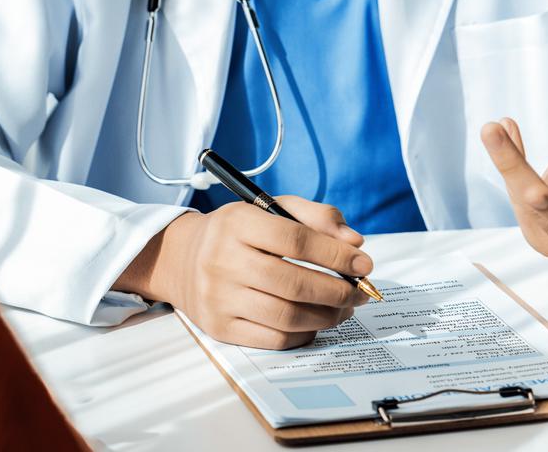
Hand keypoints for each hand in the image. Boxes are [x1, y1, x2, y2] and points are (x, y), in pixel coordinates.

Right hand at [116, 196, 371, 349]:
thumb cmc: (240, 233)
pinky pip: (273, 338)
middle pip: (294, 283)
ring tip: (344, 308)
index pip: (296, 240)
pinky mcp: (219, 327)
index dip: (336, 254)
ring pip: (287, 316)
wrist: (183, 260)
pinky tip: (316, 321)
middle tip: (359, 292)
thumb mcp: (273, 209)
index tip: (364, 263)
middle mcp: (223, 260)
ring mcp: (219, 297)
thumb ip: (318, 217)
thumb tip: (354, 243)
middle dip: (338, 291)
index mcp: (238, 223)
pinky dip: (304, 333)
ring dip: (327, 316)